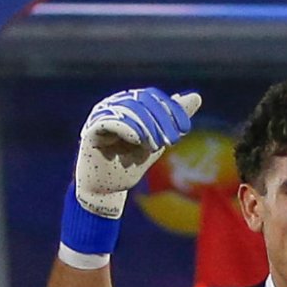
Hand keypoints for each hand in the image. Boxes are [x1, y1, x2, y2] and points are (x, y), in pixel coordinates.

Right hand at [71, 84, 199, 215]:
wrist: (107, 190)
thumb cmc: (130, 164)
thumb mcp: (158, 140)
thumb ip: (172, 120)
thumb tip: (196, 96)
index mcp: (128, 104)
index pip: (152, 96)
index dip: (171, 109)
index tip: (185, 129)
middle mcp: (112, 106)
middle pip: (141, 99)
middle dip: (161, 119)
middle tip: (171, 141)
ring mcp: (100, 116)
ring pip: (128, 108)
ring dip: (147, 126)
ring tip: (154, 146)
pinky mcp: (90, 131)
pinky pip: (110, 121)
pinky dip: (128, 128)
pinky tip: (137, 140)